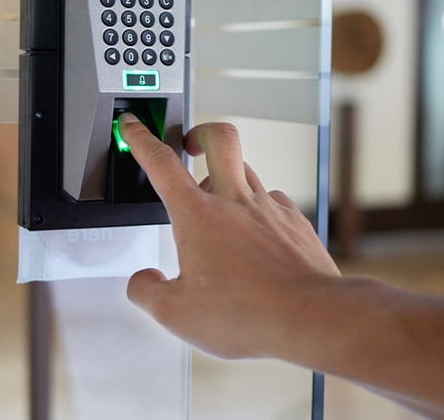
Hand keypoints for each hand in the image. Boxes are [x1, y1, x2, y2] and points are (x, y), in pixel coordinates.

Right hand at [118, 114, 339, 358]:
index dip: (141, 138)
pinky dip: (258, 207)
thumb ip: (147, 292)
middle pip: (219, 139)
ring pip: (246, 170)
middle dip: (200, 132)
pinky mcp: (295, 223)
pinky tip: (256, 233)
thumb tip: (143, 281)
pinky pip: (273, 200)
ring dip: (228, 176)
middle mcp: (235, 202)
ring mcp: (269, 208)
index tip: (132, 125)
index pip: (161, 163)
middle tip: (191, 143)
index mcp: (197, 215)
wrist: (311, 316)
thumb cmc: (248, 313)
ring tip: (220, 204)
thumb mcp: (175, 314)